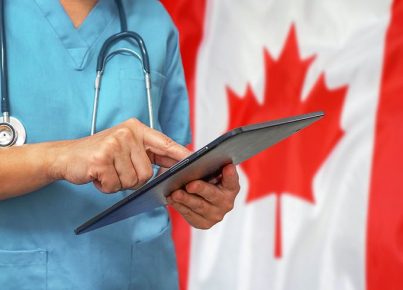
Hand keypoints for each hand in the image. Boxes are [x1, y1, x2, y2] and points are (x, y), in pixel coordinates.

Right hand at [49, 118, 190, 192]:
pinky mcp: (100, 159)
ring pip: (132, 182)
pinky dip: (105, 186)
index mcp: (136, 129)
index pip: (164, 143)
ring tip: (107, 171)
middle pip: (147, 173)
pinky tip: (97, 175)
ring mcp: (114, 145)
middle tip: (116, 170)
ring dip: (118, 183)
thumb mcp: (126, 148)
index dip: (180, 154)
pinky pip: (115, 185)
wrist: (66, 156)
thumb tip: (173, 169)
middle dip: (132, 179)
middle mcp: (127, 133)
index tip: (194, 161)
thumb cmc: (100, 155)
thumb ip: (148, 155)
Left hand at [167, 164, 239, 228]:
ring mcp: (215, 215)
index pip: (232, 180)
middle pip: (212, 194)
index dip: (230, 174)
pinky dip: (179, 206)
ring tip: (174, 193)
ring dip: (185, 199)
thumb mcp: (208, 170)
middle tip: (189, 185)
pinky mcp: (203, 223)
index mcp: (231, 187)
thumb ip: (208, 165)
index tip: (227, 167)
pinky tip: (172, 199)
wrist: (198, 197)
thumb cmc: (205, 179)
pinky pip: (190, 215)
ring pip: (198, 206)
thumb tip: (194, 159)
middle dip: (200, 189)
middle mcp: (226, 203)